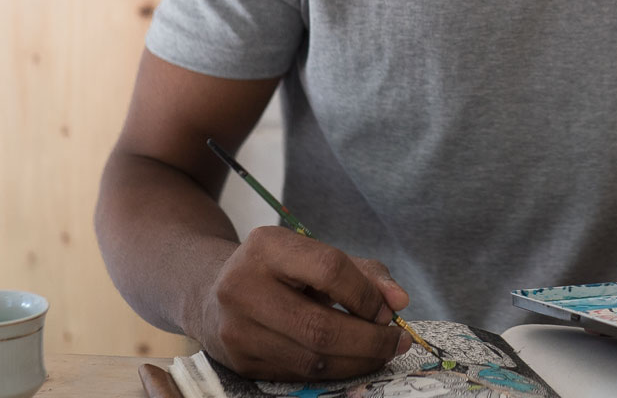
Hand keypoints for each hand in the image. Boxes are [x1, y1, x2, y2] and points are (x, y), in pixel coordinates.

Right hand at [190, 225, 411, 379]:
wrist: (211, 289)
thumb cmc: (279, 269)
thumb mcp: (315, 255)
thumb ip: (363, 273)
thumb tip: (399, 301)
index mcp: (267, 247)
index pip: (329, 269)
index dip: (366, 294)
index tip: (389, 310)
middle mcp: (244, 287)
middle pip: (321, 326)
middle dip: (369, 340)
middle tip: (396, 341)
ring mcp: (238, 330)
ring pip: (312, 359)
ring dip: (356, 362)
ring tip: (381, 354)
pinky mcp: (240, 363)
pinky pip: (298, 375)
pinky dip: (333, 372)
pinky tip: (352, 362)